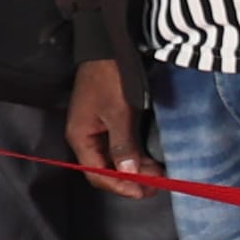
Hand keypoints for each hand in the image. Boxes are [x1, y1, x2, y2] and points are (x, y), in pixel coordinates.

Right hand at [66, 54, 154, 182]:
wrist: (109, 48)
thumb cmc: (110, 78)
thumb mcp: (118, 113)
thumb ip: (122, 145)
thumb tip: (129, 174)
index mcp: (80, 138)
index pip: (97, 174)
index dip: (120, 186)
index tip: (144, 191)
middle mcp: (86, 138)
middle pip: (105, 170)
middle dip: (130, 180)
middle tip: (157, 186)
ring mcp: (97, 130)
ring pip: (115, 160)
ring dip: (135, 169)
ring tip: (159, 176)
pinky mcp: (109, 122)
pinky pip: (120, 147)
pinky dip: (135, 156)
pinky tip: (151, 161)